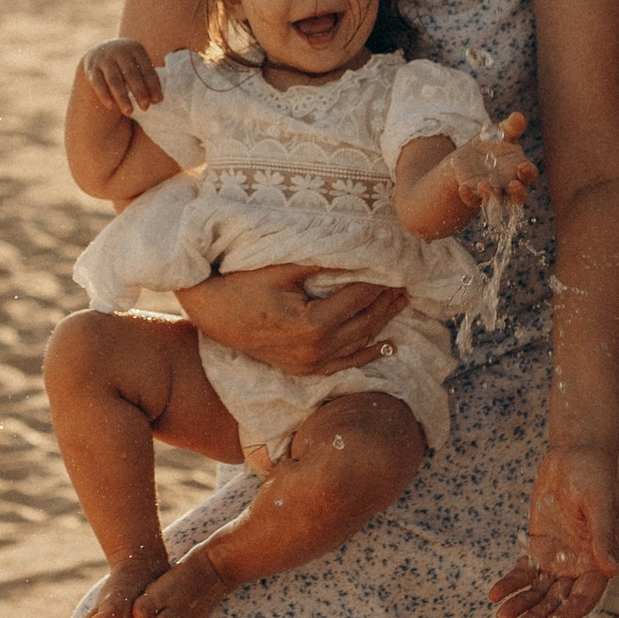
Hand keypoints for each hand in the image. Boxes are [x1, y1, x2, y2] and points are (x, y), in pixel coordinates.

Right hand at [81, 37, 162, 116]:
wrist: (101, 51)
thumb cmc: (127, 63)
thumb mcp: (139, 65)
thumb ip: (148, 81)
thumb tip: (157, 100)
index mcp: (135, 48)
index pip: (146, 68)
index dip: (152, 85)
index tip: (157, 101)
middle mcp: (119, 51)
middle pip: (131, 74)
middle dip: (139, 91)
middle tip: (145, 108)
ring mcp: (103, 59)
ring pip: (114, 80)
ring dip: (122, 97)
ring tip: (129, 112)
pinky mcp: (91, 68)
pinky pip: (98, 83)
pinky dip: (104, 94)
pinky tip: (111, 106)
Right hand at [175, 263, 406, 375]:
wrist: (211, 313)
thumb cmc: (242, 285)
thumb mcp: (283, 268)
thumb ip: (322, 262)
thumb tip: (358, 248)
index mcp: (312, 325)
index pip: (358, 299)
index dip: (380, 281)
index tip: (396, 265)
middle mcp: (315, 350)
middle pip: (364, 323)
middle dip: (386, 301)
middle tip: (407, 282)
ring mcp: (309, 364)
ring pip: (358, 343)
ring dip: (382, 323)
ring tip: (401, 303)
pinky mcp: (303, 369)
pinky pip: (343, 364)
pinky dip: (365, 353)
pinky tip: (385, 344)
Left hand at [449, 112, 536, 210]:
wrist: (470, 155)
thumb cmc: (493, 144)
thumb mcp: (501, 132)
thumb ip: (511, 127)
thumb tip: (518, 116)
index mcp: (520, 169)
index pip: (530, 175)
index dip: (528, 173)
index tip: (522, 166)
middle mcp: (509, 185)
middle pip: (519, 195)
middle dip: (517, 192)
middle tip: (512, 185)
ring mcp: (493, 192)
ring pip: (496, 201)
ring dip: (492, 196)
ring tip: (484, 185)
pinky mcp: (474, 195)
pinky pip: (473, 200)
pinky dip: (469, 196)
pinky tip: (463, 187)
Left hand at [491, 440, 618, 617]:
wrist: (575, 457)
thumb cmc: (595, 477)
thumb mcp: (601, 504)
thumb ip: (603, 537)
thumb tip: (611, 570)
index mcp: (599, 562)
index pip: (582, 599)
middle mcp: (578, 567)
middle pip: (556, 602)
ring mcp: (557, 560)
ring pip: (537, 592)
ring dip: (520, 606)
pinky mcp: (538, 549)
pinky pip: (523, 572)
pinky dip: (509, 584)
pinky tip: (494, 594)